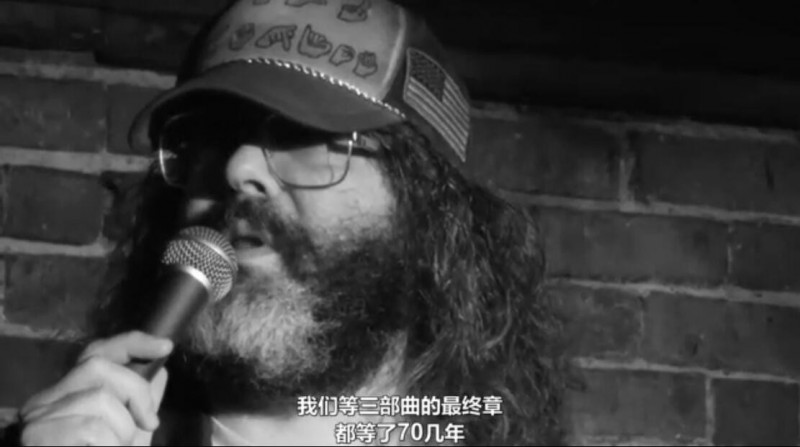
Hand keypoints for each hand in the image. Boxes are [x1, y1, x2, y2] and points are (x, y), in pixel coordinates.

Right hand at [18, 331, 172, 445]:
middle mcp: (45, 402)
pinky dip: (111, 445)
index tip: (166, 347)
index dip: (132, 343)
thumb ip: (141, 406)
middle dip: (135, 391)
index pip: (96, 352)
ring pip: (98, 400)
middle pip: (98, 367)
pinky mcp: (39, 438)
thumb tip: (162, 372)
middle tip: (149, 423)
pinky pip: (91, 428)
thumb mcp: (127, 436)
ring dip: (122, 431)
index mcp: (67, 395)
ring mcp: (38, 420)